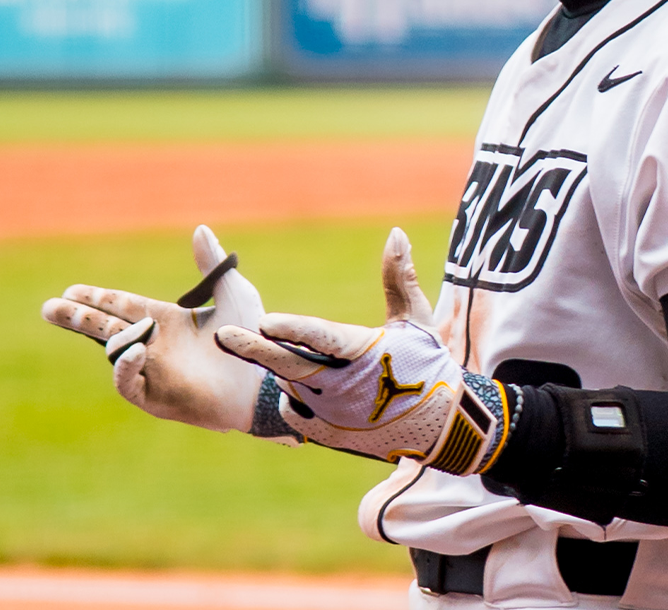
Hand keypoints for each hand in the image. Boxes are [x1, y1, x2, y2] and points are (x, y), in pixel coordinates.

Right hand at [41, 225, 298, 441]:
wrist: (265, 377)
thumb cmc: (252, 338)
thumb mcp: (234, 293)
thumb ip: (212, 264)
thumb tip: (200, 229)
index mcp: (167, 321)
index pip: (122, 306)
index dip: (97, 297)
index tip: (72, 289)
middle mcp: (154, 346)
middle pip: (105, 328)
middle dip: (76, 317)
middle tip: (49, 307)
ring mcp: (153, 372)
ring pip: (112, 351)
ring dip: (98, 332)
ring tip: (77, 312)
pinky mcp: (157, 397)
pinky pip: (128, 382)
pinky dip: (123, 365)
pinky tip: (130, 348)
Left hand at [215, 228, 508, 473]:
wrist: (443, 426)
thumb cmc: (429, 364)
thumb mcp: (416, 319)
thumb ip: (398, 277)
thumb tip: (395, 232)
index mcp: (363, 353)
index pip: (321, 337)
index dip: (293, 329)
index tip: (265, 320)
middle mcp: (344, 386)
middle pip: (291, 365)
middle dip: (255, 350)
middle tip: (223, 335)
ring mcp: (334, 413)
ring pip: (290, 385)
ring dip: (279, 368)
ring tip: (279, 354)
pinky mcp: (330, 434)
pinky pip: (295, 412)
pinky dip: (291, 397)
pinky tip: (296, 386)